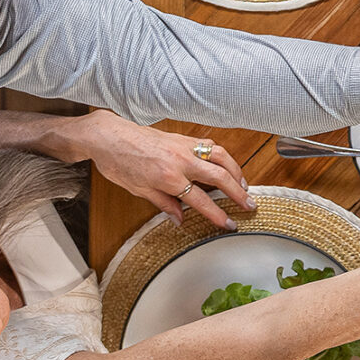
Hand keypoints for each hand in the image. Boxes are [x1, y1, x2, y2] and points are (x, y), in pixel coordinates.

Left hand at [73, 111, 251, 229]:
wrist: (108, 136)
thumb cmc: (119, 163)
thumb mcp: (138, 190)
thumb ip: (164, 204)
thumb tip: (180, 219)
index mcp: (167, 177)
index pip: (200, 200)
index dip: (217, 214)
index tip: (230, 224)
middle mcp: (179, 160)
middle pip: (219, 176)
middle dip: (238, 192)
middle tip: (250, 205)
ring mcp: (183, 146)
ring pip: (220, 156)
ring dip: (236, 171)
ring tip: (244, 185)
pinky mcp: (182, 137)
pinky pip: (209, 145)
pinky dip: (222, 156)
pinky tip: (226, 165)